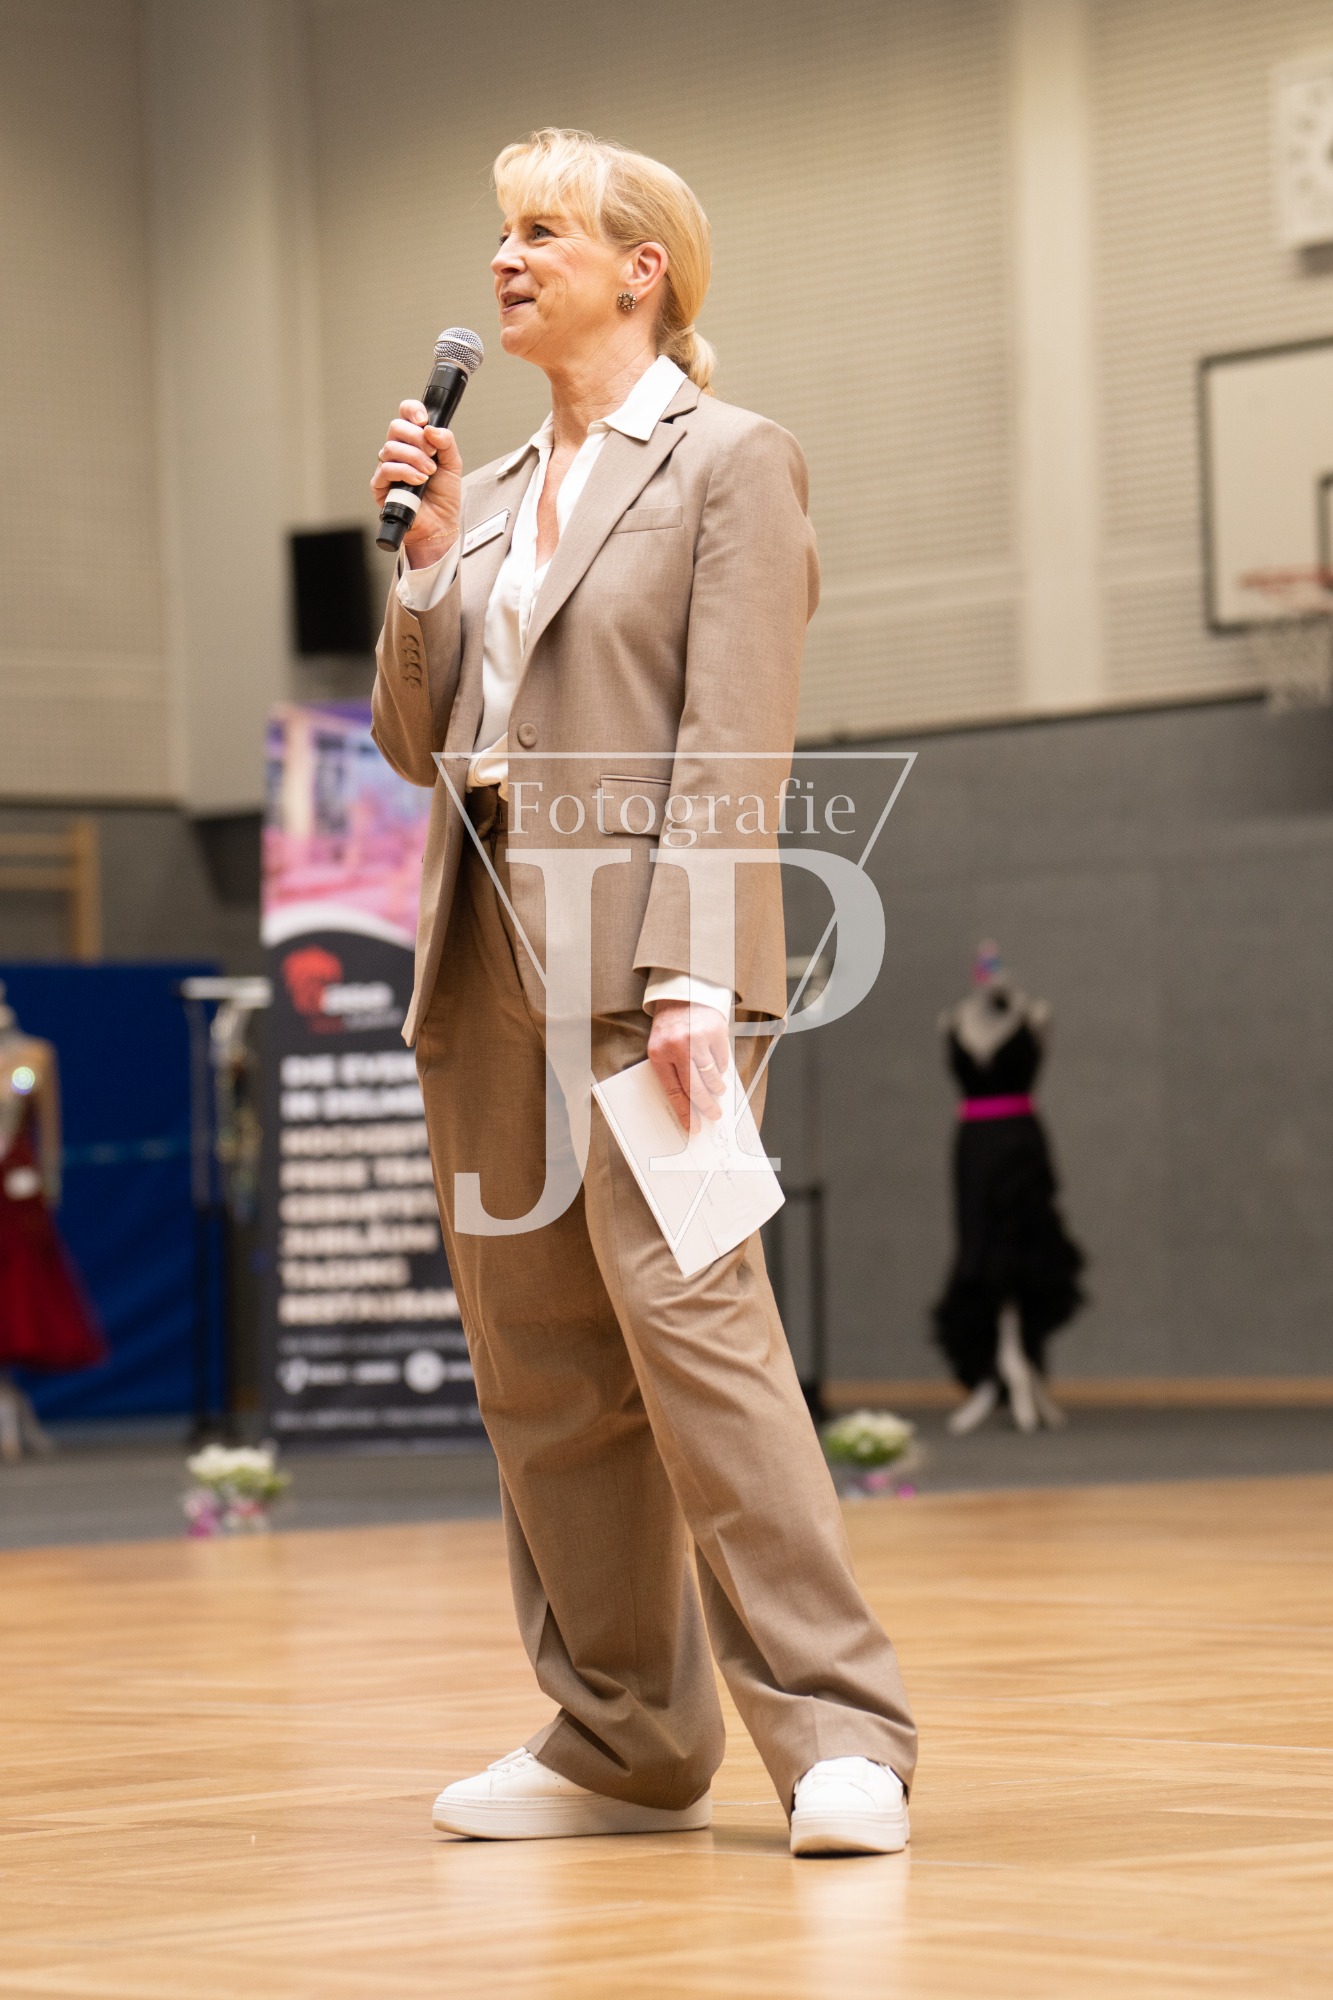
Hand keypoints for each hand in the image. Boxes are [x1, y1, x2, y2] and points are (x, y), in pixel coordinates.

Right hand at [370, 400, 462, 565]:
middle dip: (417, 438)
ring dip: (414, 458)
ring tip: (429, 472)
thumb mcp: (453, 464)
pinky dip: (405, 472)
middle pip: (396, 427)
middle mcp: (398, 451)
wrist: (440, 524)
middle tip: (432, 454)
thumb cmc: (444, 496)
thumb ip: (446, 442)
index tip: (424, 420)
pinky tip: (419, 480)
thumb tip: (432, 429)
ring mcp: (388, 467)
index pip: (405, 414)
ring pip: (391, 448)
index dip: (412, 411)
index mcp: (414, 441)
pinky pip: (386, 469)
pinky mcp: (380, 485)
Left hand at [647, 1001, 729, 1132]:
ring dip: (716, 1088)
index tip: (693, 1126)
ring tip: (716, 1089)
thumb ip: (672, 1072)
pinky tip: (716, 1064)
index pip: (673, 1091)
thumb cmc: (670, 1027)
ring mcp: (698, 1038)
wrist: (681, 995)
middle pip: (695, 1088)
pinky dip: (721, 1068)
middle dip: (706, 1107)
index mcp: (659, 1053)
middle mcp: (678, 1046)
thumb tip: (691, 1105)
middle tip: (713, 1115)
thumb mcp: (662, 1048)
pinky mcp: (715, 1031)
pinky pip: (723, 1061)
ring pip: (712, 1077)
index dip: (684, 1112)